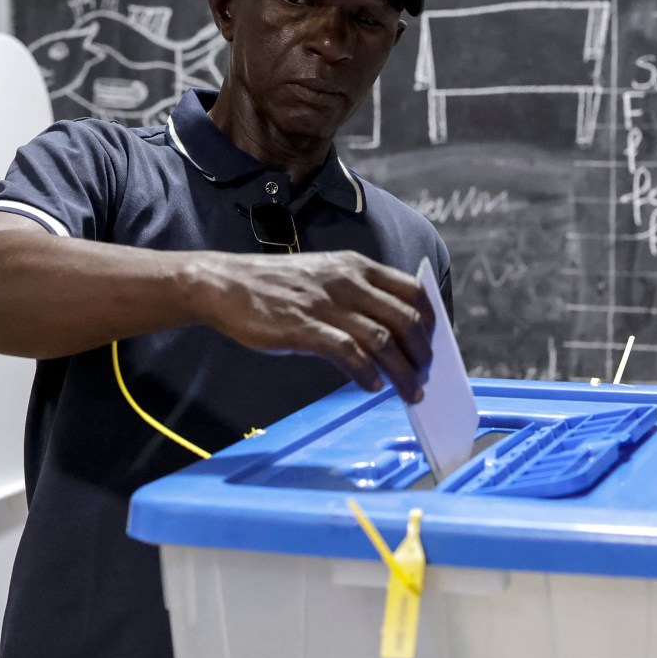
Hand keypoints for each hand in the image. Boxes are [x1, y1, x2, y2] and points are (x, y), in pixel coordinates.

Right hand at [194, 251, 435, 401]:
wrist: (224, 284)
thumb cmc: (273, 286)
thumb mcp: (322, 276)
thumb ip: (354, 296)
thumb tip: (386, 334)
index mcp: (355, 266)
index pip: (411, 290)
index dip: (429, 320)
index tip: (432, 344)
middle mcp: (347, 282)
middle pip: (405, 319)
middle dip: (422, 353)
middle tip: (424, 376)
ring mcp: (327, 305)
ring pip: (383, 341)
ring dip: (402, 371)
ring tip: (408, 391)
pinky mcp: (306, 328)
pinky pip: (350, 354)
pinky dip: (367, 374)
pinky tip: (371, 386)